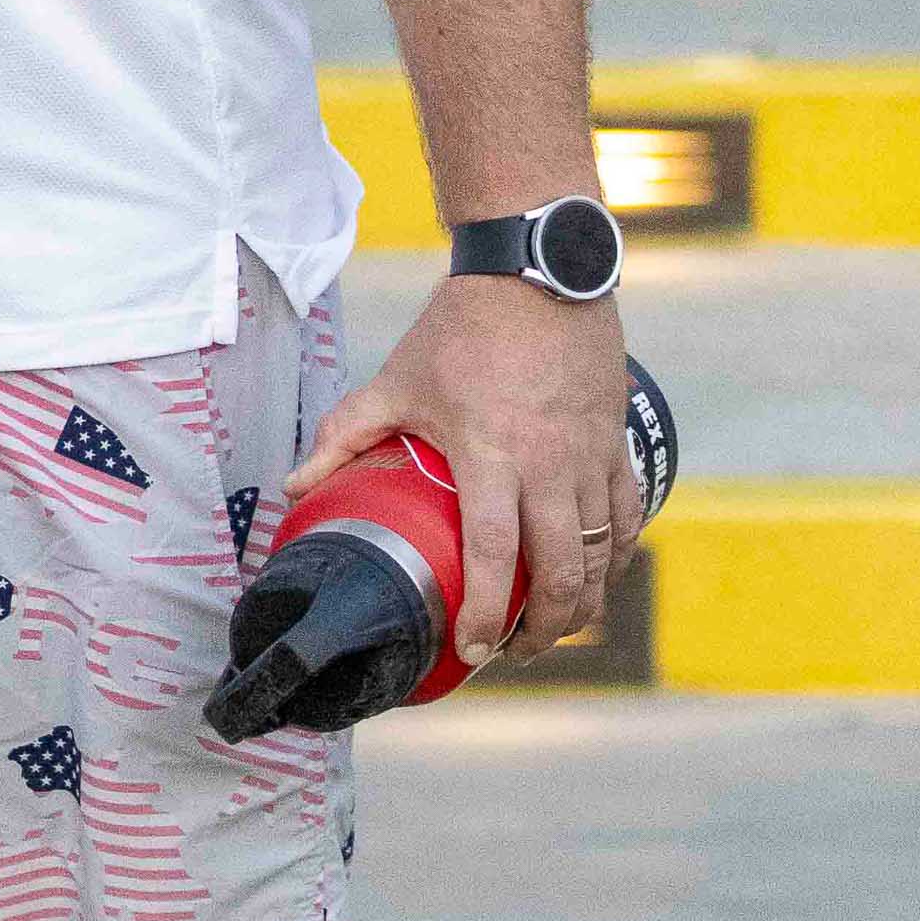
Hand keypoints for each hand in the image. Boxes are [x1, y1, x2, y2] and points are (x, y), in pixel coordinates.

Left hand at [288, 270, 636, 668]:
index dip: (485, 613)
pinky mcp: (616, 442)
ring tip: (554, 627)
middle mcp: (549, 465)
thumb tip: (294, 486)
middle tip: (514, 650)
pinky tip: (596, 575)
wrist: (538, 271)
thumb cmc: (460, 330)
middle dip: (542, 630)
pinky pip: (625, 517)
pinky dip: (613, 556)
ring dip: (582, 603)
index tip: (473, 649)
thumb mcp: (396, 383)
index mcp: (490, 456)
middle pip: (560, 573)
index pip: (492, 556)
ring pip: (599, 554)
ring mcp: (590, 457)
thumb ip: (343, 436)